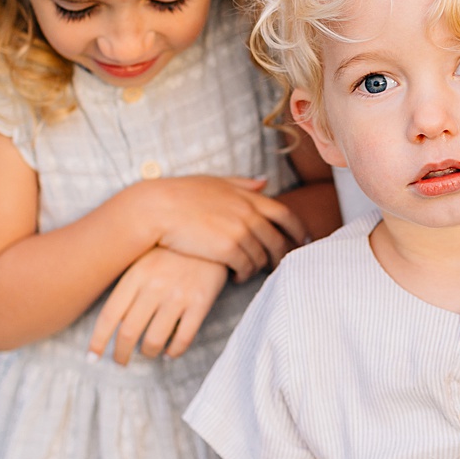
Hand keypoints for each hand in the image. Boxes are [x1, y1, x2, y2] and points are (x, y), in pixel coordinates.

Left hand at [88, 246, 230, 365]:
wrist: (213, 231)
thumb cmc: (174, 249)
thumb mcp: (145, 259)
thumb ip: (129, 286)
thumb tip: (113, 323)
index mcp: (135, 275)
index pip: (109, 317)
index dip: (98, 341)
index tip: (93, 357)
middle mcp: (154, 287)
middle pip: (129, 333)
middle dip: (122, 354)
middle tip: (121, 362)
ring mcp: (178, 295)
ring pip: (155, 339)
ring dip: (148, 353)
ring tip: (148, 353)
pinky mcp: (201, 301)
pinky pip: (184, 337)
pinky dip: (175, 351)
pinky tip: (171, 352)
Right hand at [140, 176, 307, 280]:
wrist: (156, 209)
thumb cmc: (181, 194)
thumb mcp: (216, 182)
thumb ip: (243, 184)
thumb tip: (265, 182)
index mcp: (249, 197)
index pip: (285, 214)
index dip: (298, 228)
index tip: (304, 239)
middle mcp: (249, 214)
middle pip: (278, 239)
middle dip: (283, 253)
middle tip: (280, 264)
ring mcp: (240, 232)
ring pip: (262, 256)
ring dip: (259, 266)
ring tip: (251, 271)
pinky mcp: (227, 250)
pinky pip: (246, 267)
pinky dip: (245, 274)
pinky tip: (236, 276)